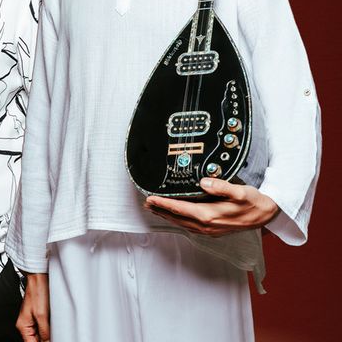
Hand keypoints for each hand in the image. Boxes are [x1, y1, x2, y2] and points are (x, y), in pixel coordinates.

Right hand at [17, 272, 49, 341]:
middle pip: (35, 340)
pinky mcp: (37, 316)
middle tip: (52, 335)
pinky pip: (41, 329)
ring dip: (46, 336)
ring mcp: (31, 320)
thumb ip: (44, 332)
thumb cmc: (38, 291)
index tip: (49, 341)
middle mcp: (25, 324)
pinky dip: (47, 330)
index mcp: (23, 325)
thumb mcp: (42, 315)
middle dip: (45, 340)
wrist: (38, 278)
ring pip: (39, 335)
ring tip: (53, 330)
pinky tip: (53, 327)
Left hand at [145, 178, 279, 236]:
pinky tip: (174, 216)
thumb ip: (222, 186)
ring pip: (182, 223)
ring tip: (154, 209)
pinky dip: (178, 220)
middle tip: (145, 203)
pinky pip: (190, 226)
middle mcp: (208, 225)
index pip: (181, 209)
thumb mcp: (241, 191)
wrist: (266, 215)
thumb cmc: (253, 201)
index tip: (151, 198)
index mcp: (211, 215)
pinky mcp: (213, 230)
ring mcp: (210, 230)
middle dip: (161, 210)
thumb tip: (204, 182)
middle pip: (178, 218)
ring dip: (168, 216)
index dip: (164, 204)